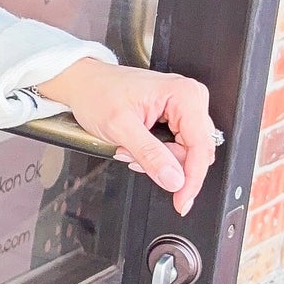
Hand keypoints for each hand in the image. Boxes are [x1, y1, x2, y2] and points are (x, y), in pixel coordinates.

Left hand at [47, 58, 217, 216]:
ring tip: (129, 147)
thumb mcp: (120, 128)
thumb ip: (150, 155)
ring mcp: (183, 107)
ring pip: (184, 152)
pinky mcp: (175, 116)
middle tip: (133, 157)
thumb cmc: (97, 93)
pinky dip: (156, 154)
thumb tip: (175, 179)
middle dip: (165, 164)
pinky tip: (136, 146)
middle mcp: (189, 98)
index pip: (200, 147)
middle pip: (195, 152)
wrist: (83, 83)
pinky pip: (175, 146)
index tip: (182, 199)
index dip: (192, 178)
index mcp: (184, 95)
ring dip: (157, 159)